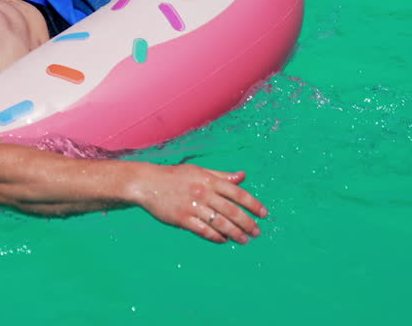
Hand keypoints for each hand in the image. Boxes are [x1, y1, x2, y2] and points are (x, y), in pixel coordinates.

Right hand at [135, 164, 267, 243]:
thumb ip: (221, 176)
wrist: (147, 183)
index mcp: (209, 180)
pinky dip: (215, 237)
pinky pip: (203, 230)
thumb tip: (242, 176)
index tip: (264, 214)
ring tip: (244, 240)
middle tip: (256, 233)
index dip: (253, 204)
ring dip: (235, 233)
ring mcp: (192, 206)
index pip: (237, 193)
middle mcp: (203, 192)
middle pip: (231, 211)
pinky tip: (223, 240)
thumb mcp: (199, 171)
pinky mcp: (182, 219)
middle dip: (247, 223)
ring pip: (220, 223)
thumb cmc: (175, 176)